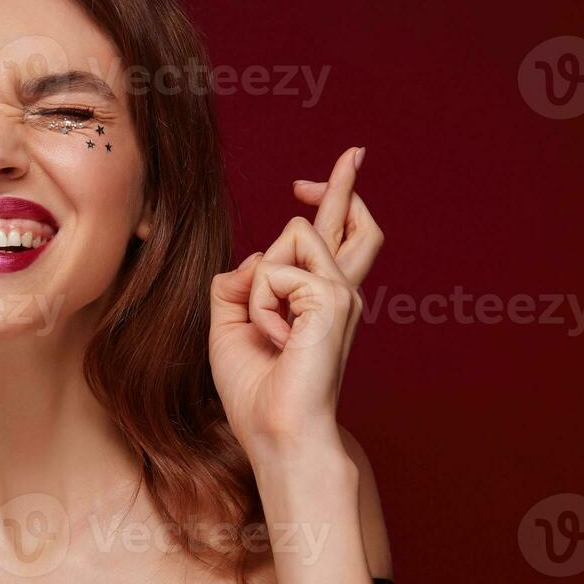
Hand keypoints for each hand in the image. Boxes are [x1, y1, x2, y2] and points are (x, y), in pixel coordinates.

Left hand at [208, 147, 381, 457]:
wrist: (278, 433)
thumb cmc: (256, 392)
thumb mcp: (229, 327)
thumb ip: (237, 285)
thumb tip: (254, 259)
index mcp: (319, 300)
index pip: (336, 239)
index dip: (336, 199)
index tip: (332, 172)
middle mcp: (339, 292)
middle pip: (350, 221)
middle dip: (343, 183)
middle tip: (355, 150)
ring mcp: (341, 293)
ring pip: (289, 239)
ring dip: (260, 285)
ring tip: (271, 333)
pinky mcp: (332, 297)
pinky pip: (275, 270)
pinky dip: (261, 305)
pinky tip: (278, 340)